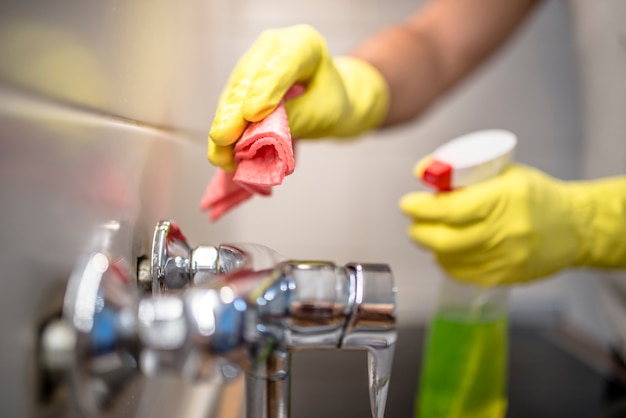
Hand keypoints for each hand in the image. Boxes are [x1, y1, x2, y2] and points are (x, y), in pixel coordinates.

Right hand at [208, 24, 388, 169]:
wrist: (324, 98)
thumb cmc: (329, 101)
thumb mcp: (324, 111)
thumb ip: (297, 116)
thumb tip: (263, 130)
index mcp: (302, 43)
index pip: (281, 64)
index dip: (264, 89)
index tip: (252, 114)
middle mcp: (271, 47)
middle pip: (247, 78)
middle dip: (233, 111)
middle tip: (223, 138)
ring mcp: (252, 64)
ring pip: (232, 93)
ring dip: (223, 125)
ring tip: (220, 153)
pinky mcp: (240, 84)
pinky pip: (228, 107)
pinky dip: (224, 130)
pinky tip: (220, 151)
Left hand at [400, 163, 625, 286]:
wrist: (574, 227)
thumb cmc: (536, 195)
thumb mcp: (503, 172)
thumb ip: (462, 172)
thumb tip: (422, 172)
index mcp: (505, 198)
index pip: (452, 209)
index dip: (422, 209)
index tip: (408, 204)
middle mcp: (506, 231)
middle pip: (445, 240)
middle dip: (420, 231)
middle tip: (415, 222)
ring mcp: (506, 258)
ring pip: (451, 259)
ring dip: (432, 246)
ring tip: (431, 233)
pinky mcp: (505, 277)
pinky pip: (463, 274)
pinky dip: (448, 262)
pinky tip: (448, 251)